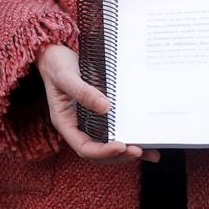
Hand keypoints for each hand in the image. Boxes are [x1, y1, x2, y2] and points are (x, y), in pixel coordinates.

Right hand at [37, 43, 158, 162]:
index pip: (84, 147)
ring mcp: (90, 122)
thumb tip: (106, 108)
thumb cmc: (56, 65)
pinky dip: (132, 138)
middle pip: (99, 152)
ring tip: (151, 152)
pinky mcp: (101, 115)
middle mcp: (79, 126)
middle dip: (119, 154)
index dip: (102, 151)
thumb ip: (83, 92)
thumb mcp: (65, 76)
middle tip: (139, 150)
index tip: (120, 146)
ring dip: (129, 151)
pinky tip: (149, 143)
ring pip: (110, 144)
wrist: (57, 55)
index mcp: (66, 123)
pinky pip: (116, 130)